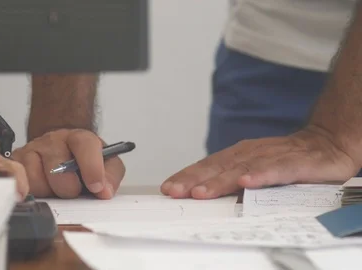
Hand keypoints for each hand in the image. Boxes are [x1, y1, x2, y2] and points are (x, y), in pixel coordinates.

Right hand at [12, 129, 125, 198]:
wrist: (60, 150)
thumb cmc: (83, 160)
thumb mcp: (106, 163)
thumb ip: (111, 175)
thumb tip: (105, 191)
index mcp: (79, 138)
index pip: (85, 145)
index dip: (92, 167)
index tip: (96, 187)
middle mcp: (53, 141)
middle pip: (58, 169)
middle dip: (68, 188)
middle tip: (74, 192)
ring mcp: (32, 150)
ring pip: (36, 180)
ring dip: (49, 193)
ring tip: (56, 191)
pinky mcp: (16, 162)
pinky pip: (18, 183)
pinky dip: (30, 193)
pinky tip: (39, 193)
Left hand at [161, 126, 358, 198]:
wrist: (326, 144)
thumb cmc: (285, 159)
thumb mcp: (254, 170)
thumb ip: (232, 180)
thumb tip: (201, 195)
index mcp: (238, 155)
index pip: (207, 166)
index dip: (186, 176)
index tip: (168, 188)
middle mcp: (250, 153)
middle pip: (217, 166)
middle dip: (193, 179)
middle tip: (174, 191)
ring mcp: (271, 156)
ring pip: (241, 169)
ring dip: (219, 181)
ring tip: (200, 192)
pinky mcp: (295, 163)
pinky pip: (276, 170)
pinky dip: (260, 176)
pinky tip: (246, 182)